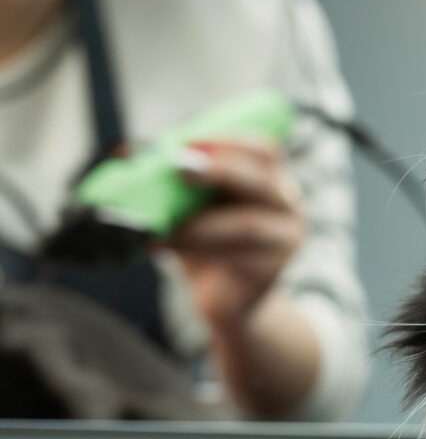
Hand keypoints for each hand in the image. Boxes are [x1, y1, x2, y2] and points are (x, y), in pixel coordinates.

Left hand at [168, 139, 305, 334]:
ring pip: (248, 224)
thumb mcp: (186, 205)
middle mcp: (285, 203)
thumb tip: (126, 152)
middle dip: (222, 170)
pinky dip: (198, 249)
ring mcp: (285, 238)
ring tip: (163, 226)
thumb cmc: (206, 243)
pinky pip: (237, 256)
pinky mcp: (272, 270)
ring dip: (200, 223)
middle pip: (264, 180)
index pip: (263, 150)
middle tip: (178, 167)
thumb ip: (167, 180)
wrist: (222, 298)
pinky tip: (165, 246)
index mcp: (267, 177)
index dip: (229, 142)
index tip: (186, 141)